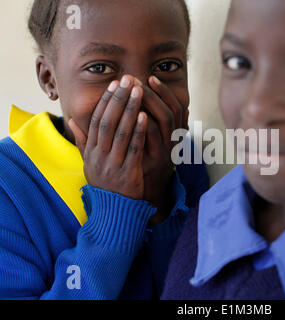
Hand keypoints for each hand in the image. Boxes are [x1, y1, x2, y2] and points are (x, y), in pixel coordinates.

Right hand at [69, 75, 147, 199]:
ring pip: (121, 132)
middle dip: (119, 99)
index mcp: (91, 151)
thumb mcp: (89, 163)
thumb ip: (82, 141)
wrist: (114, 212)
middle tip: (128, 79)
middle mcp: (100, 155)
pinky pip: (134, 149)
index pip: (97, 120)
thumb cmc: (105, 184)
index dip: (106, 101)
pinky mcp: (128, 172)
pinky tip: (145, 116)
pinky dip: (139, 132)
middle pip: (108, 122)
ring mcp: (113, 164)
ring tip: (138, 91)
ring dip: (130, 110)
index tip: (114, 84)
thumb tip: (71, 120)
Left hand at [134, 76, 187, 208]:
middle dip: (153, 93)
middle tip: (136, 80)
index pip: (177, 107)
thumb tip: (170, 106)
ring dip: (149, 102)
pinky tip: (131, 111)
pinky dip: (144, 122)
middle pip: (170, 110)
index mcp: (177, 135)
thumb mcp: (158, 142)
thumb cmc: (149, 162)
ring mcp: (167, 150)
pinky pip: (152, 136)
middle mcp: (175, 141)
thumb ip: (160, 124)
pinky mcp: (156, 159)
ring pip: (165, 119)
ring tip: (132, 90)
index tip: (150, 77)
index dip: (165, 92)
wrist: (147, 192)